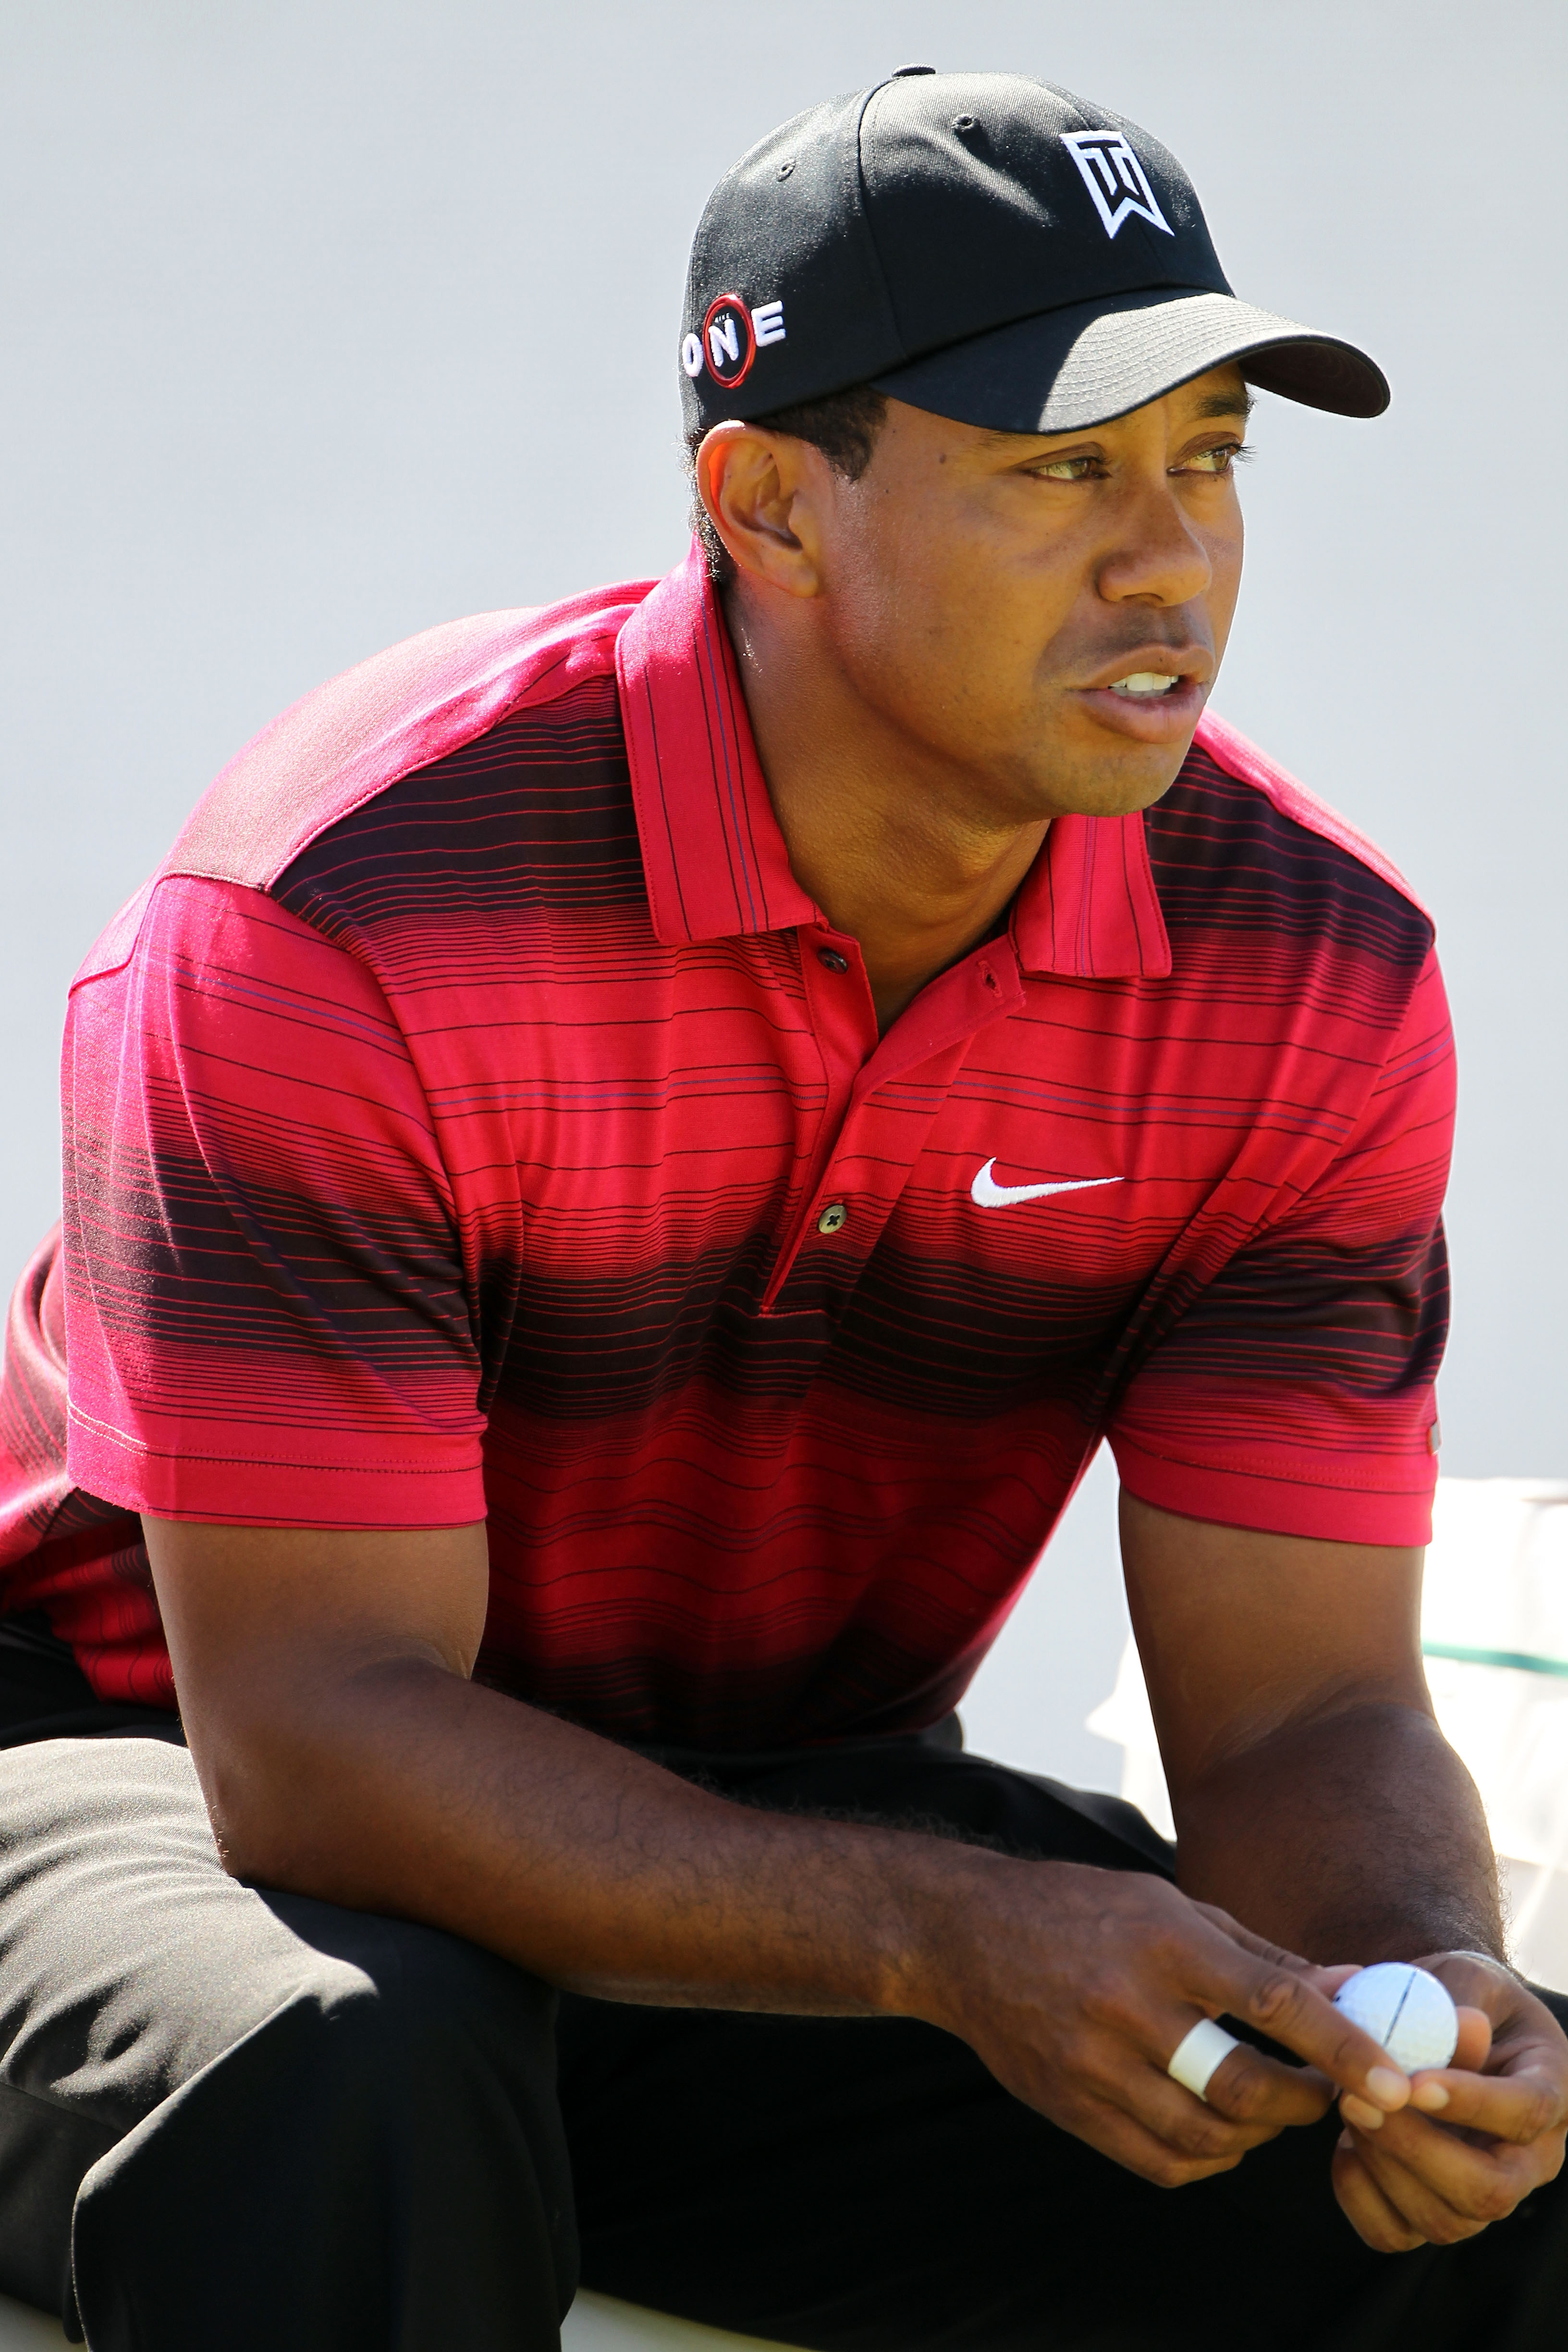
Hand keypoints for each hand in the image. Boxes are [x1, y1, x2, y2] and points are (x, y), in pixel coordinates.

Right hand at [923, 1859, 1410, 2187]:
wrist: (964, 1935)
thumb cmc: (1082, 1909)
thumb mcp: (1169, 1904)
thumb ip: (1261, 1954)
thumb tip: (1350, 1988)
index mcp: (1162, 1940)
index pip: (1272, 2003)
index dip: (1342, 2046)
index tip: (1393, 2082)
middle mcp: (1126, 2003)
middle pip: (1242, 2088)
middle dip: (1303, 2104)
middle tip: (1325, 2094)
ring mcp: (1091, 2062)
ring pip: (1204, 2137)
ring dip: (1258, 2137)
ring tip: (1269, 2110)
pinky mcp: (1067, 2105)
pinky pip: (1160, 2161)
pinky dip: (1206, 2160)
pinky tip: (1215, 2132)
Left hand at [1333, 1951, 1567, 2249]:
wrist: (1439, 2024)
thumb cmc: (1459, 1998)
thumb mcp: (1465, 1978)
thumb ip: (1460, 1996)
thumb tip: (1465, 2026)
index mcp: (1550, 2091)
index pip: (1527, 2113)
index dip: (1473, 2104)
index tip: (1414, 2082)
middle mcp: (1528, 2159)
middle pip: (1490, 2190)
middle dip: (1418, 2148)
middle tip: (1359, 2099)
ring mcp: (1482, 2193)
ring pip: (1444, 2220)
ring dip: (1384, 2166)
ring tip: (1348, 2105)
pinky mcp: (1432, 2210)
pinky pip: (1395, 2233)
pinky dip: (1359, 2195)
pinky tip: (1344, 2144)